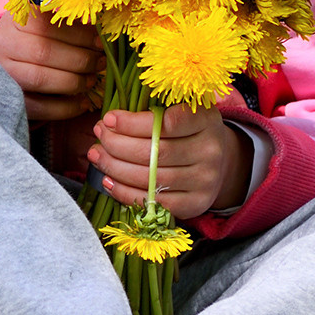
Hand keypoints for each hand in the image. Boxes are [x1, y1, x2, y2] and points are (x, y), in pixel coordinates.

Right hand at [0, 12, 103, 122]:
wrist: (2, 61)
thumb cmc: (32, 39)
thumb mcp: (43, 24)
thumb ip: (67, 25)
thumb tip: (100, 35)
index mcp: (14, 21)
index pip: (47, 24)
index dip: (78, 34)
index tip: (100, 43)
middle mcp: (2, 44)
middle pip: (44, 51)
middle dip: (80, 60)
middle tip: (99, 63)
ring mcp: (2, 73)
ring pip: (40, 79)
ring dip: (74, 82)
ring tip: (91, 81)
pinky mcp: (7, 100)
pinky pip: (38, 107)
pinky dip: (65, 108)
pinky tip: (83, 103)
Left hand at [90, 107, 249, 220]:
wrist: (217, 161)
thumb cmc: (186, 130)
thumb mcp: (177, 110)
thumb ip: (150, 111)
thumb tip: (109, 122)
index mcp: (205, 121)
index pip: (167, 123)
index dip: (133, 123)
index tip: (108, 119)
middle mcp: (210, 151)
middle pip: (155, 152)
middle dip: (117, 144)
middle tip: (99, 135)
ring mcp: (204, 181)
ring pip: (151, 178)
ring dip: (115, 168)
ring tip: (96, 155)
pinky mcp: (195, 204)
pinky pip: (154, 202)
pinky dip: (125, 192)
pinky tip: (108, 180)